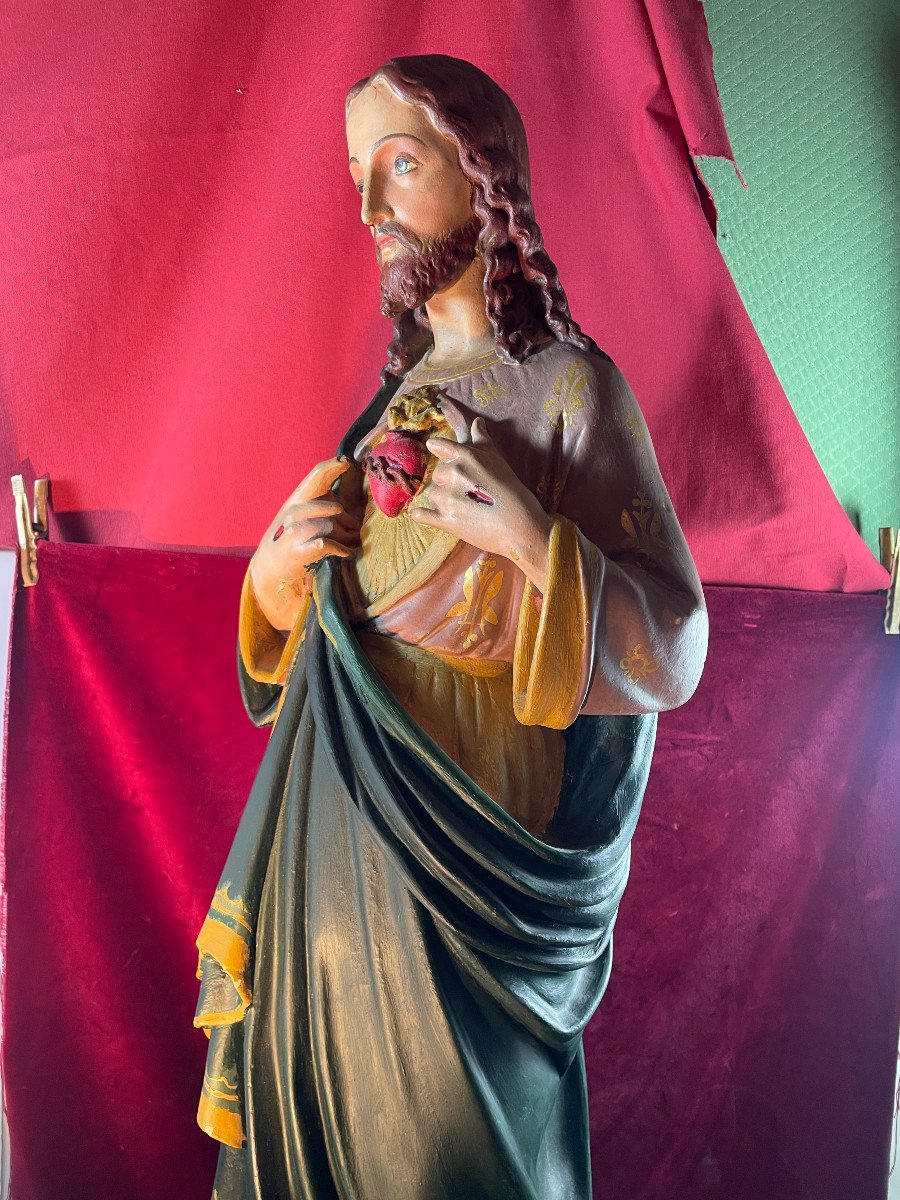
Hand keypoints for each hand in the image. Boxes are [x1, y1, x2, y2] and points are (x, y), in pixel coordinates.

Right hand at [250, 457, 360, 630]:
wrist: (272, 566)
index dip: (332, 466)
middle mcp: (295, 510)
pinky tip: (345, 553)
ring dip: (347, 537)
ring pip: (332, 527)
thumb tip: (352, 494)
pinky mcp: (298, 550)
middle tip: (354, 529)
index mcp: (299, 497)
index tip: (347, 461)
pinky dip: (341, 549)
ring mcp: (294, 530)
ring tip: (350, 544)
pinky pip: (327, 544)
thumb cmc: (297, 537)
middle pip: (334, 508)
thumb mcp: (307, 514)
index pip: (317, 475)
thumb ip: (325, 502)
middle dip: (349, 520)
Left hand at [409, 400, 551, 591]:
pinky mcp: (445, 521)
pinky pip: (421, 515)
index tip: (435, 450)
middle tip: (467, 492)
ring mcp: (447, 498)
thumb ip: (483, 440)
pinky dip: (420, 515)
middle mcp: (453, 474)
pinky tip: (422, 515)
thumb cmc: (512, 491)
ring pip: (432, 495)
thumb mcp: (498, 459)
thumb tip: (477, 422)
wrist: (520, 526)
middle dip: (447, 482)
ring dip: (441, 500)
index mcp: (465, 456)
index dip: (442, 453)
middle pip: (437, 475)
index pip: (440, 447)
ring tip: (463, 507)